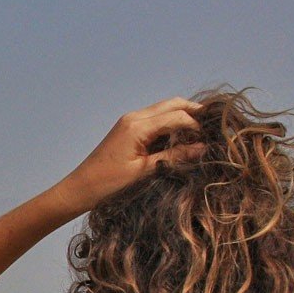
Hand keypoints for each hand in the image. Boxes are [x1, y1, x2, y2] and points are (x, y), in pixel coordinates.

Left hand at [56, 97, 207, 212]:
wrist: (80, 188)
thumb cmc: (108, 183)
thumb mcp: (145, 171)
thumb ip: (174, 157)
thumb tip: (203, 148)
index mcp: (137, 126)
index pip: (176, 116)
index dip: (196, 125)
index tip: (212, 138)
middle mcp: (134, 117)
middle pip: (172, 104)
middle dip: (194, 112)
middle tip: (213, 125)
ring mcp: (130, 121)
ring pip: (164, 109)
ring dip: (183, 116)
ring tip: (201, 132)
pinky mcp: (128, 128)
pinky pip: (155, 119)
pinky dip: (170, 123)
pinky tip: (181, 137)